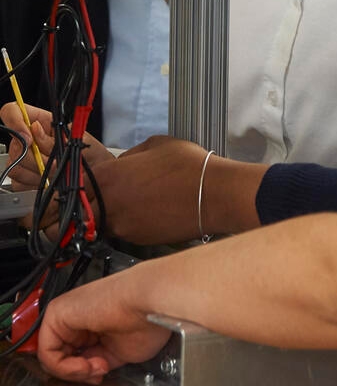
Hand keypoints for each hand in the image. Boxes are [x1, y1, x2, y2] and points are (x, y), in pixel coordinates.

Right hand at [1, 104, 110, 235]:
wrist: (96, 175)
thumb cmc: (90, 153)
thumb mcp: (78, 139)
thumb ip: (54, 137)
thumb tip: (35, 128)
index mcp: (41, 121)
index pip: (12, 111)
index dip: (15, 121)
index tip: (29, 137)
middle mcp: (28, 138)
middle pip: (14, 144)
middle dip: (36, 157)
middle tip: (54, 161)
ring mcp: (22, 158)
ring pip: (15, 165)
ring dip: (38, 171)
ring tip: (57, 170)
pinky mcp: (22, 177)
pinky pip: (18, 181)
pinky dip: (35, 183)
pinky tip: (50, 179)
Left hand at [36, 266, 171, 383]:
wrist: (151, 303)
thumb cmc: (148, 321)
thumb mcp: (119, 352)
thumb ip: (97, 361)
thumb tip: (87, 372)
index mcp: (94, 322)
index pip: (74, 355)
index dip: (83, 373)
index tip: (99, 375)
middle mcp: (79, 317)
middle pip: (62, 357)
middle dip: (79, 373)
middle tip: (97, 374)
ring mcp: (67, 315)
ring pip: (52, 358)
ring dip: (73, 372)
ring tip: (95, 368)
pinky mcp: (57, 313)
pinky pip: (47, 351)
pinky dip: (64, 367)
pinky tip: (85, 365)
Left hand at [91, 137, 210, 243]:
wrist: (214, 194)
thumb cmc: (189, 166)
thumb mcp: (156, 144)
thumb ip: (131, 154)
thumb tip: (124, 163)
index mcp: (106, 177)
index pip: (74, 186)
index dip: (81, 184)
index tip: (90, 182)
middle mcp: (107, 205)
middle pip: (79, 212)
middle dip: (87, 206)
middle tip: (106, 197)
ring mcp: (122, 226)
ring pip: (102, 224)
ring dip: (111, 216)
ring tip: (135, 203)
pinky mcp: (138, 240)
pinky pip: (125, 232)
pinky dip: (133, 224)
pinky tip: (151, 212)